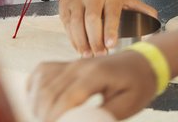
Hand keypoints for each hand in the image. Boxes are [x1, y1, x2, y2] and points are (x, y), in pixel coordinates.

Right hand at [28, 51, 158, 120]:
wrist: (142, 61)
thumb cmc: (138, 84)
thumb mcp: (128, 105)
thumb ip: (104, 116)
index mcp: (95, 74)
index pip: (66, 98)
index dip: (55, 118)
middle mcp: (79, 65)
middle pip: (48, 92)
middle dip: (44, 116)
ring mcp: (71, 62)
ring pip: (41, 82)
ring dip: (37, 105)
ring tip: (48, 119)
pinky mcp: (66, 63)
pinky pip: (41, 73)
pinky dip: (35, 89)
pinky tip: (40, 103)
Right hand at [53, 0, 159, 56]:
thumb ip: (140, 9)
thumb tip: (156, 22)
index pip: (111, 13)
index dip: (110, 29)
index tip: (111, 44)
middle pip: (92, 20)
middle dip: (95, 40)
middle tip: (100, 55)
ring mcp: (77, 1)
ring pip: (77, 24)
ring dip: (82, 42)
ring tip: (88, 55)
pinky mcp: (64, 7)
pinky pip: (67, 26)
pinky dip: (73, 39)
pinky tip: (79, 49)